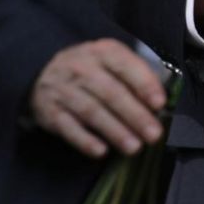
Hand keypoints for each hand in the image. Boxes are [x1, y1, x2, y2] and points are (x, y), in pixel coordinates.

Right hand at [28, 39, 169, 158]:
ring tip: (134, 147)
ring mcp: (62, 89)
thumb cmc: (90, 69)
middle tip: (153, 134)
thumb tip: (159, 103)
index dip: (143, 84)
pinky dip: (84, 140)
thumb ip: (134, 75)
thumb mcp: (111, 61)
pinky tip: (101, 151)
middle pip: (111, 92)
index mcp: (101, 51)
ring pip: (91, 111)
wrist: (43, 73)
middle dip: (135, 115)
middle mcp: (80, 67)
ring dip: (115, 131)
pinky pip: (68, 127)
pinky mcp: (49, 111)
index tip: (160, 103)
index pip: (124, 65)